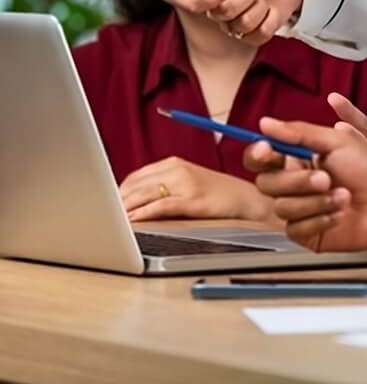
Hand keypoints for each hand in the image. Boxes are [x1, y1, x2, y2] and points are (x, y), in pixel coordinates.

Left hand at [119, 156, 273, 223]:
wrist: (247, 199)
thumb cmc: (215, 195)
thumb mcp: (187, 183)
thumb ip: (163, 186)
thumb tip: (130, 201)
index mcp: (173, 163)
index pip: (135, 177)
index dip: (116, 192)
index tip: (104, 207)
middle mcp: (178, 169)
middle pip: (136, 184)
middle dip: (115, 202)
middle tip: (100, 217)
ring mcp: (186, 183)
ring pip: (145, 194)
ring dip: (124, 209)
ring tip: (108, 222)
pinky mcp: (193, 200)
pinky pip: (162, 205)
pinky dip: (143, 213)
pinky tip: (132, 222)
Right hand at [244, 118, 366, 253]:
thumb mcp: (338, 142)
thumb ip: (299, 132)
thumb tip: (264, 122)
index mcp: (299, 159)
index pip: (261, 158)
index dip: (257, 154)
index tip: (267, 151)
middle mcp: (295, 184)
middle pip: (266, 184)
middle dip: (298, 181)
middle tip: (327, 178)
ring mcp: (299, 210)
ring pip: (281, 207)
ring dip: (316, 201)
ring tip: (345, 196)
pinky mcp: (306, 233)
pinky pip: (294, 228)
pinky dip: (320, 219)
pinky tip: (340, 215)